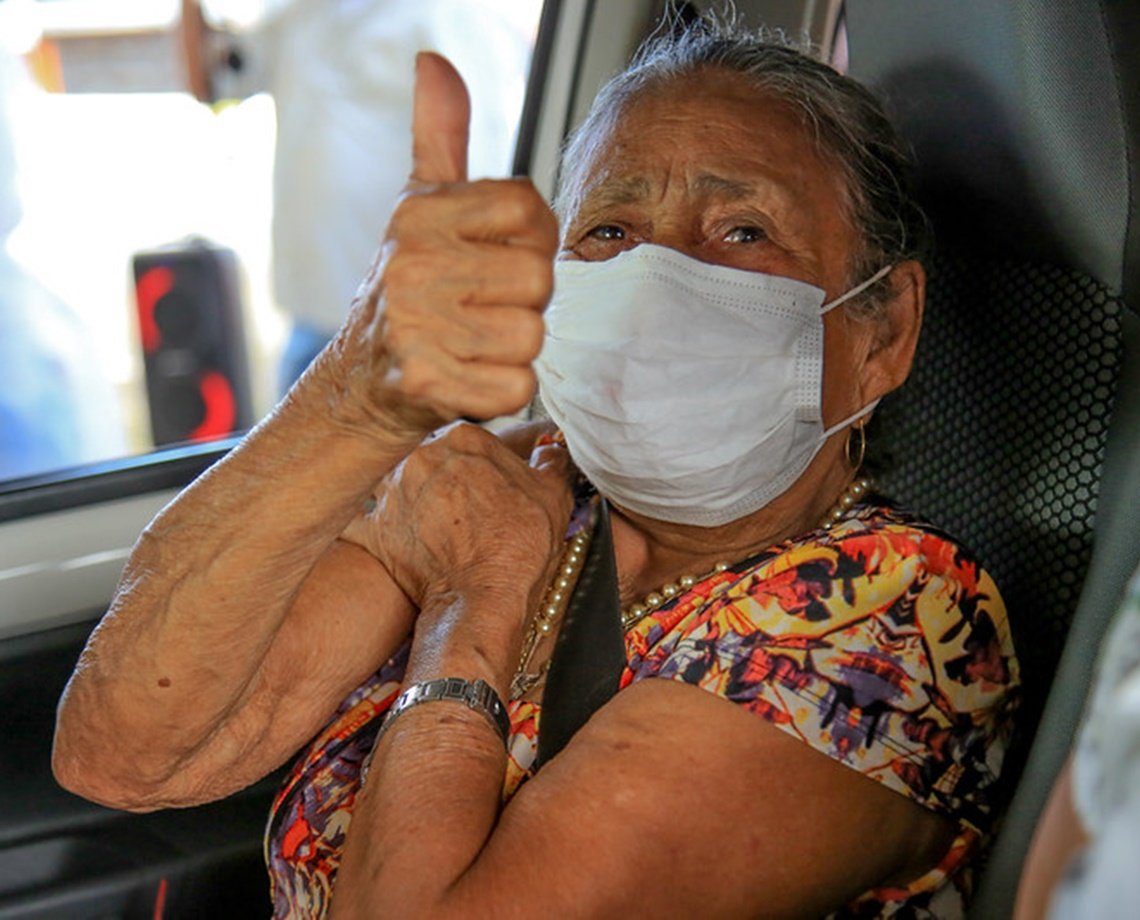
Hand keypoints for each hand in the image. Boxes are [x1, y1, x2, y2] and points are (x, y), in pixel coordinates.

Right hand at [328, 53, 558, 437]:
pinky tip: (466, 377)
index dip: (529, 242)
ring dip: (512, 349)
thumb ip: (440, 137)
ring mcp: (416, 326)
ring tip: (472, 344)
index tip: (494, 259)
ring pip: (532, 336)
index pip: (531, 211)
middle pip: (538, 279)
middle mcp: (413, 263)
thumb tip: (434, 62)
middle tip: (482, 309)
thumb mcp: (421, 208)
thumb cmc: (409, 289)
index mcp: (421, 213)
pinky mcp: (427, 384)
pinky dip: (502, 392)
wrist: (362, 382)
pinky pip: (517, 387)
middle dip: (523, 301)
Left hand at [344, 423, 573, 630]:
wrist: (482, 601)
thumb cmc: (519, 550)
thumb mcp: (554, 497)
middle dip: (447, 478)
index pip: (471, 441)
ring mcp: (391, 490)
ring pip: (401, 483)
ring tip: (440, 529)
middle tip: (468, 509)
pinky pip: (366, 519)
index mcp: (464, 438)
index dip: (485, 465)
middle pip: (434, 458)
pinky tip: (398, 540)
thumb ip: (551, 463)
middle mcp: (421, 454)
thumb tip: (551, 450)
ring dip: (415, 498)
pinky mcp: (372, 527)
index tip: (492, 485)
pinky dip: (380, 527)